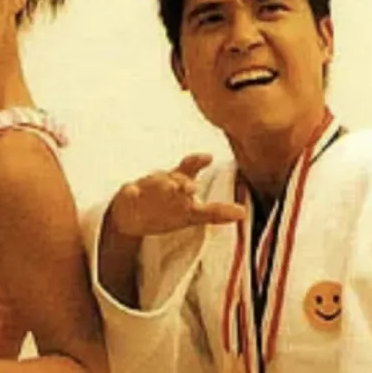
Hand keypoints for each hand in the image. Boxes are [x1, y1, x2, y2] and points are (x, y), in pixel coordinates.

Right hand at [109, 154, 245, 237]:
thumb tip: (243, 213)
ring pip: (154, 181)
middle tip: (190, 187)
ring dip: (162, 183)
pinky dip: (131, 191)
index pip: (190, 171)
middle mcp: (164, 182)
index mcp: (179, 183)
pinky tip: (133, 189)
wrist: (130, 215)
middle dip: (182, 181)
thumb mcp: (191, 213)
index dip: (197, 163)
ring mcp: (146, 187)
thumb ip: (216, 212)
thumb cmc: (165, 209)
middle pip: (173, 178)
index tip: (208, 157)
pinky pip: (130, 192)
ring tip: (171, 187)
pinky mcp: (129, 196)